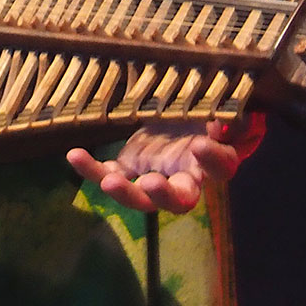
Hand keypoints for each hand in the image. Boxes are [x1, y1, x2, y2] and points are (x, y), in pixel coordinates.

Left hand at [67, 114, 264, 213]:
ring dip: (124, 192)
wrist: (189, 113)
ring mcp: (156, 176)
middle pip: (179, 199)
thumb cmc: (213, 108)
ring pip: (140, 198)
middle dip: (163, 194)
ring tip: (109, 181)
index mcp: (215, 161)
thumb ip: (230, 115)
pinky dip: (91, 169)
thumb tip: (221, 123)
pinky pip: (110, 173)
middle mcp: (186, 178)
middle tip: (150, 184)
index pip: (221, 168)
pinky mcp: (131, 167)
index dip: (212, 159)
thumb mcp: (226, 106)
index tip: (199, 144)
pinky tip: (74, 155)